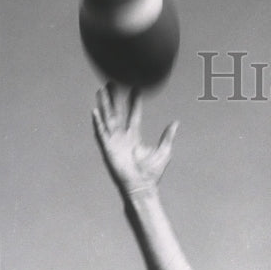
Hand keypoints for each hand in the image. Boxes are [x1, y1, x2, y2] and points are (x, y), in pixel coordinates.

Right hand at [92, 83, 178, 198]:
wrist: (141, 186)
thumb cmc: (152, 173)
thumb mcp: (164, 151)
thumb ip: (168, 136)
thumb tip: (176, 123)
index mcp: (135, 136)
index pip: (134, 114)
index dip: (135, 101)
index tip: (136, 88)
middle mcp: (123, 136)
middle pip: (118, 112)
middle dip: (115, 98)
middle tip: (113, 83)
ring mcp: (115, 141)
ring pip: (108, 118)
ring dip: (104, 105)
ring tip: (101, 90)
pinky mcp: (109, 148)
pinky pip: (102, 133)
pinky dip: (98, 123)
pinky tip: (95, 111)